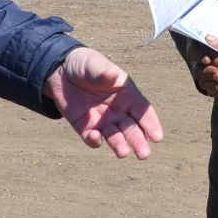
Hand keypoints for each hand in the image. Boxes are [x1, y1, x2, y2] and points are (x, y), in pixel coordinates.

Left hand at [46, 46, 163, 158]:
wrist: (60, 71)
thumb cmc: (84, 64)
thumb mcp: (93, 63)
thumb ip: (102, 71)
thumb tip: (113, 75)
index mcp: (127, 94)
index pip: (142, 111)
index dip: (151, 124)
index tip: (157, 137)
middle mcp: (119, 110)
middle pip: (132, 129)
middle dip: (138, 141)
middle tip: (144, 154)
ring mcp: (103, 121)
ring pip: (115, 137)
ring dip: (120, 145)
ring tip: (123, 153)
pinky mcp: (85, 127)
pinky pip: (92, 138)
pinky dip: (94, 140)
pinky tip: (95, 137)